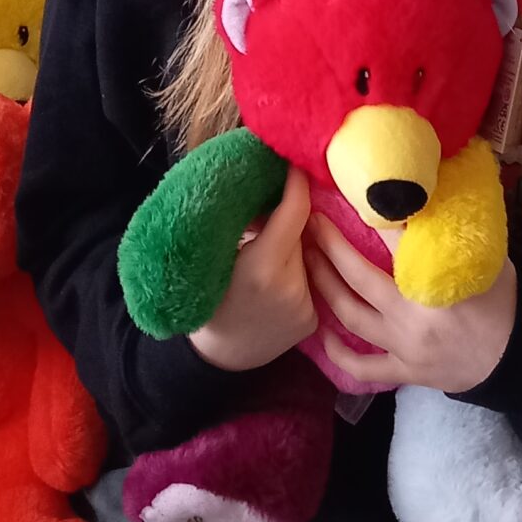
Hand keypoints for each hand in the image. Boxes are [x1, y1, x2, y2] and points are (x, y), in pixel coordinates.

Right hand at [188, 167, 316, 372]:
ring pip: (308, 256)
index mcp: (262, 268)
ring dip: (296, 247)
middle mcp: (291, 288)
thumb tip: (270, 183)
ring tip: (270, 254)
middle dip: (291, 218)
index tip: (295, 163)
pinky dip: (299, 273)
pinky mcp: (313, 320)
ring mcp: (306, 307)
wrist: (216, 358)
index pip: (295, 211)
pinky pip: (312, 280)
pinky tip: (277, 282)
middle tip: (273, 208)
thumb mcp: (217, 256)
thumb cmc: (208, 298)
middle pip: (302, 232)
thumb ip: (248, 223)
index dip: (296, 182)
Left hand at [305, 215, 516, 393]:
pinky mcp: (404, 371)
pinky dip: (339, 354)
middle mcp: (413, 315)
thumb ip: (453, 233)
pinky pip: (364, 367)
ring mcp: (404, 346)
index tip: (346, 194)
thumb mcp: (485, 258)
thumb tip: (428, 192)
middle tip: (312, 223)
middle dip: (331, 247)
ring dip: (325, 287)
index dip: (369, 215)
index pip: (395, 240)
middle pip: (359, 277)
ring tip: (307, 262)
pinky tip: (321, 334)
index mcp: (436, 281)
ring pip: (351, 316)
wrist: (516, 358)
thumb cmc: (503, 302)